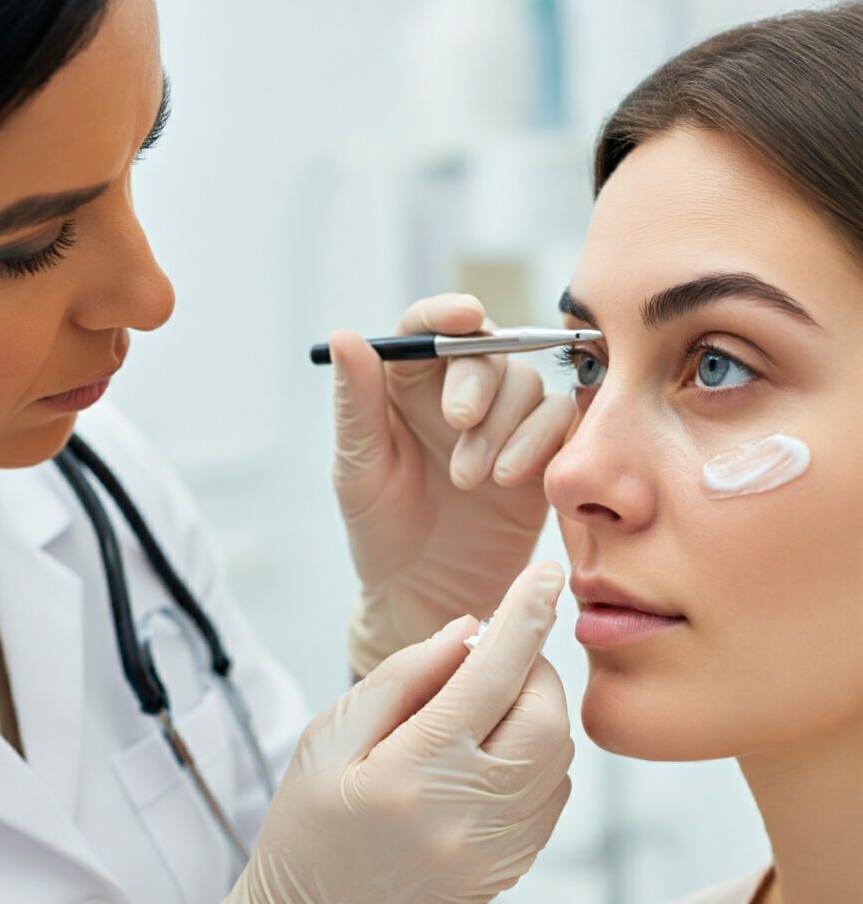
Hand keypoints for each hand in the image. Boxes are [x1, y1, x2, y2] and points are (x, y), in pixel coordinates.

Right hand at [183, 561, 571, 903]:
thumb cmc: (307, 829)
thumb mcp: (329, 738)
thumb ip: (402, 678)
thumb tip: (467, 631)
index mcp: (413, 774)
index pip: (490, 677)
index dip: (522, 616)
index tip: (543, 573)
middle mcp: (469, 815)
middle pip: (545, 715)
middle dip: (533, 666)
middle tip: (493, 655)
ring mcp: (498, 850)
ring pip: (560, 753)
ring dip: (537, 707)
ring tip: (486, 701)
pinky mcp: (511, 868)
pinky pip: (553, 791)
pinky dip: (538, 750)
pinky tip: (494, 746)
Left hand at [330, 293, 575, 675]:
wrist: (425, 591)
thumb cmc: (381, 529)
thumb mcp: (359, 468)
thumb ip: (356, 404)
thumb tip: (344, 336)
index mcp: (406, 385)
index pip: (426, 327)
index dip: (447, 312)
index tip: (465, 316)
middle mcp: (457, 392)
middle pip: (486, 350)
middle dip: (477, 381)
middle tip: (458, 423)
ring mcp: (503, 421)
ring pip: (526, 384)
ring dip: (504, 425)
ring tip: (473, 479)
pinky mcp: (540, 453)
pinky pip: (559, 420)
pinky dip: (541, 441)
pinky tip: (511, 480)